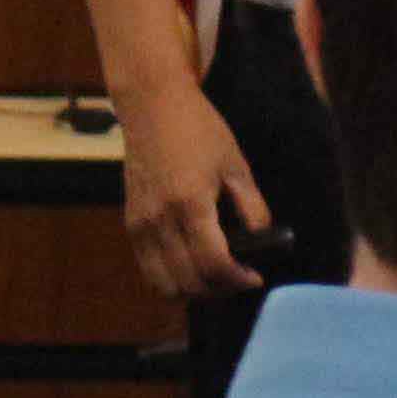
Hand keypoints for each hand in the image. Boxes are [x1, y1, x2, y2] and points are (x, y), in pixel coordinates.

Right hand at [119, 86, 272, 300]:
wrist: (152, 107)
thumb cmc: (199, 130)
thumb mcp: (236, 165)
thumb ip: (252, 208)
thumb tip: (266, 242)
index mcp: (190, 202)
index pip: (213, 263)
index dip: (238, 279)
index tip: (255, 277)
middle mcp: (160, 219)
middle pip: (189, 282)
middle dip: (220, 289)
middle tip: (240, 278)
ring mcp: (141, 224)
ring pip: (164, 286)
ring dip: (193, 290)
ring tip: (216, 276)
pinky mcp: (131, 224)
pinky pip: (149, 270)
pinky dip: (172, 279)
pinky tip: (192, 265)